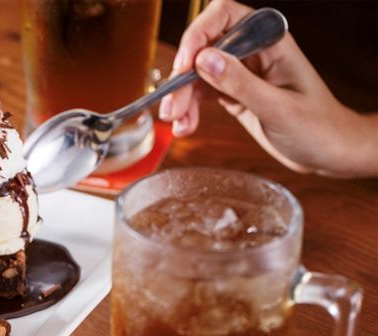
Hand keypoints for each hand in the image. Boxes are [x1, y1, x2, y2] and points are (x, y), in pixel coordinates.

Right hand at [159, 0, 377, 177]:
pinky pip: (201, 94)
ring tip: (177, 122)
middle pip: (203, 48)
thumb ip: (240, 83)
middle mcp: (253, 51)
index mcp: (270, 41)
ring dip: (181, 96)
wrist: (330, 152)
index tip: (184, 66)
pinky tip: (186, 126)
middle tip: (173, 107)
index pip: (224, 17)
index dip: (198, 36)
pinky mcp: (233, 93)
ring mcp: (241, 72)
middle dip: (183, 77)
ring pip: (197, 73)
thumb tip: (204, 60)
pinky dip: (189, 109)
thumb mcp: (278, 108)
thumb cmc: (318, 127)